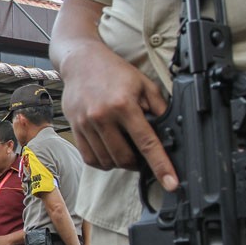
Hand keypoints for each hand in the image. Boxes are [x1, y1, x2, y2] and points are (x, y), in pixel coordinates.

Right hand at [59, 40, 177, 191]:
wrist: (80, 61)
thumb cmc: (112, 71)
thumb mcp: (143, 83)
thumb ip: (157, 107)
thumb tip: (170, 130)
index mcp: (123, 105)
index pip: (147, 143)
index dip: (161, 166)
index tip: (170, 183)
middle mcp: (102, 117)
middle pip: (124, 158)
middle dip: (137, 163)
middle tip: (142, 156)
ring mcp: (86, 125)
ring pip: (107, 161)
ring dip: (119, 163)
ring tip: (125, 150)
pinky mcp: (75, 129)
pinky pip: (90, 158)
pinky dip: (103, 161)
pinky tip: (109, 151)